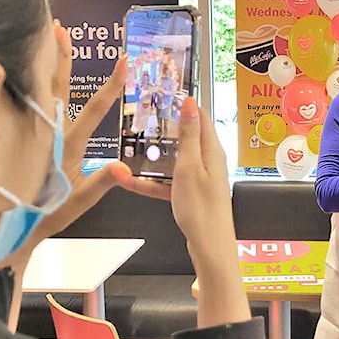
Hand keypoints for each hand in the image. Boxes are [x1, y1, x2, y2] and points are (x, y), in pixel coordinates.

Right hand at [141, 96, 249, 326]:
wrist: (209, 247)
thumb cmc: (201, 210)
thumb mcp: (190, 168)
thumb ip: (189, 136)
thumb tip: (190, 102)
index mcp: (212, 150)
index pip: (200, 116)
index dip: (183, 102)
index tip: (163, 90)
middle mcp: (208, 161)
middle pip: (184, 136)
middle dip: (162, 126)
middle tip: (139, 114)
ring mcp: (199, 178)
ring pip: (172, 160)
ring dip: (151, 155)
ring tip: (127, 145)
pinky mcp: (190, 195)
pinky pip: (167, 182)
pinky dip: (149, 181)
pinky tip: (126, 180)